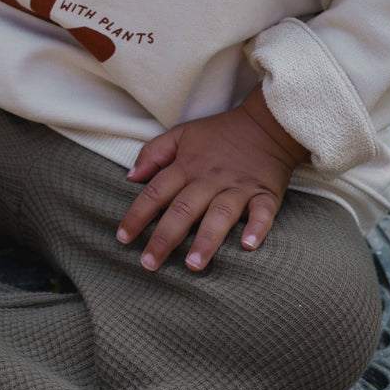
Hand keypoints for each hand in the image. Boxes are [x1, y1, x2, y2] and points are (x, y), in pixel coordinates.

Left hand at [116, 85, 307, 272]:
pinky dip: (257, 227)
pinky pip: (262, 212)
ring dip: (206, 240)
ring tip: (193, 265)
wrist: (266, 124)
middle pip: (183, 209)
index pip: (156, 192)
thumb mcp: (182, 134)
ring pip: (219, 214)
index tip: (123, 238)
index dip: (138, 215)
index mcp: (187, 166)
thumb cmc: (220, 133)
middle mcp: (210, 179)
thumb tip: (131, 177)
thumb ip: (154, 153)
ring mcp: (238, 187)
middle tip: (149, 264)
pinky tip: (248, 245)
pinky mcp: (265, 194)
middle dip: (165, 237)